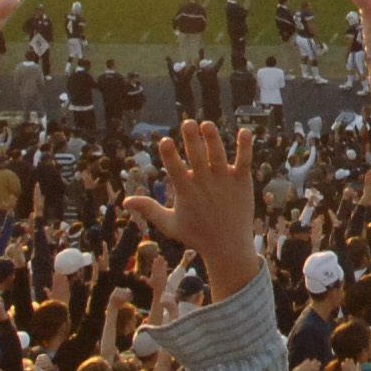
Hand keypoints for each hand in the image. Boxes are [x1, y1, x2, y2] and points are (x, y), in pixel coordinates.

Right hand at [122, 122, 262, 301]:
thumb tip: (125, 201)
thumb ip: (149, 209)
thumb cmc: (196, 234)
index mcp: (187, 192)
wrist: (228, 248)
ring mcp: (224, 182)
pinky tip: (245, 131)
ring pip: (218, 156)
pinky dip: (245, 147)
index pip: (176, 170)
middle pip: (197, 158)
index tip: (165, 140)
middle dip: (192, 140)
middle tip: (188, 122)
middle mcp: (205, 184)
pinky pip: (244, 161)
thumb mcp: (169, 224)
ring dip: (213, 139)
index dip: (170, 155)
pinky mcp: (242, 182)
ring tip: (207, 124)